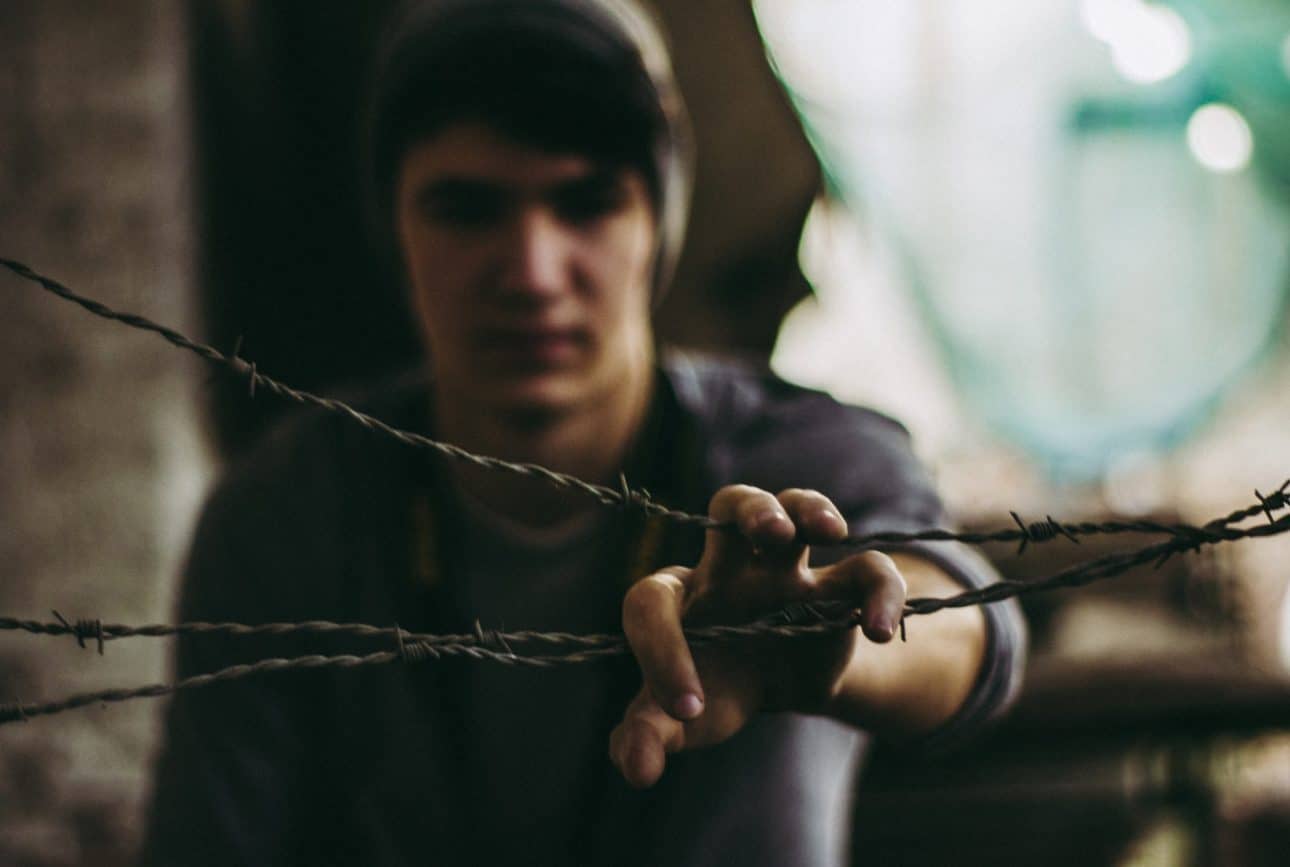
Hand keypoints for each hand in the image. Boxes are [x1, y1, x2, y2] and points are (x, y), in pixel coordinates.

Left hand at [609, 484, 907, 787]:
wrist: (780, 686)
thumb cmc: (718, 688)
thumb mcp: (682, 721)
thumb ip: (648, 736)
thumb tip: (636, 768)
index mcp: (680, 597)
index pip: (652, 600)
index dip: (659, 650)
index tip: (686, 708)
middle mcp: (730, 567)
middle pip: (730, 505)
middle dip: (748, 509)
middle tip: (767, 534)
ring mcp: (786, 571)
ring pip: (796, 508)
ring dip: (810, 509)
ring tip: (827, 530)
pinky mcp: (839, 590)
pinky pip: (869, 572)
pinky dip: (881, 593)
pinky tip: (878, 631)